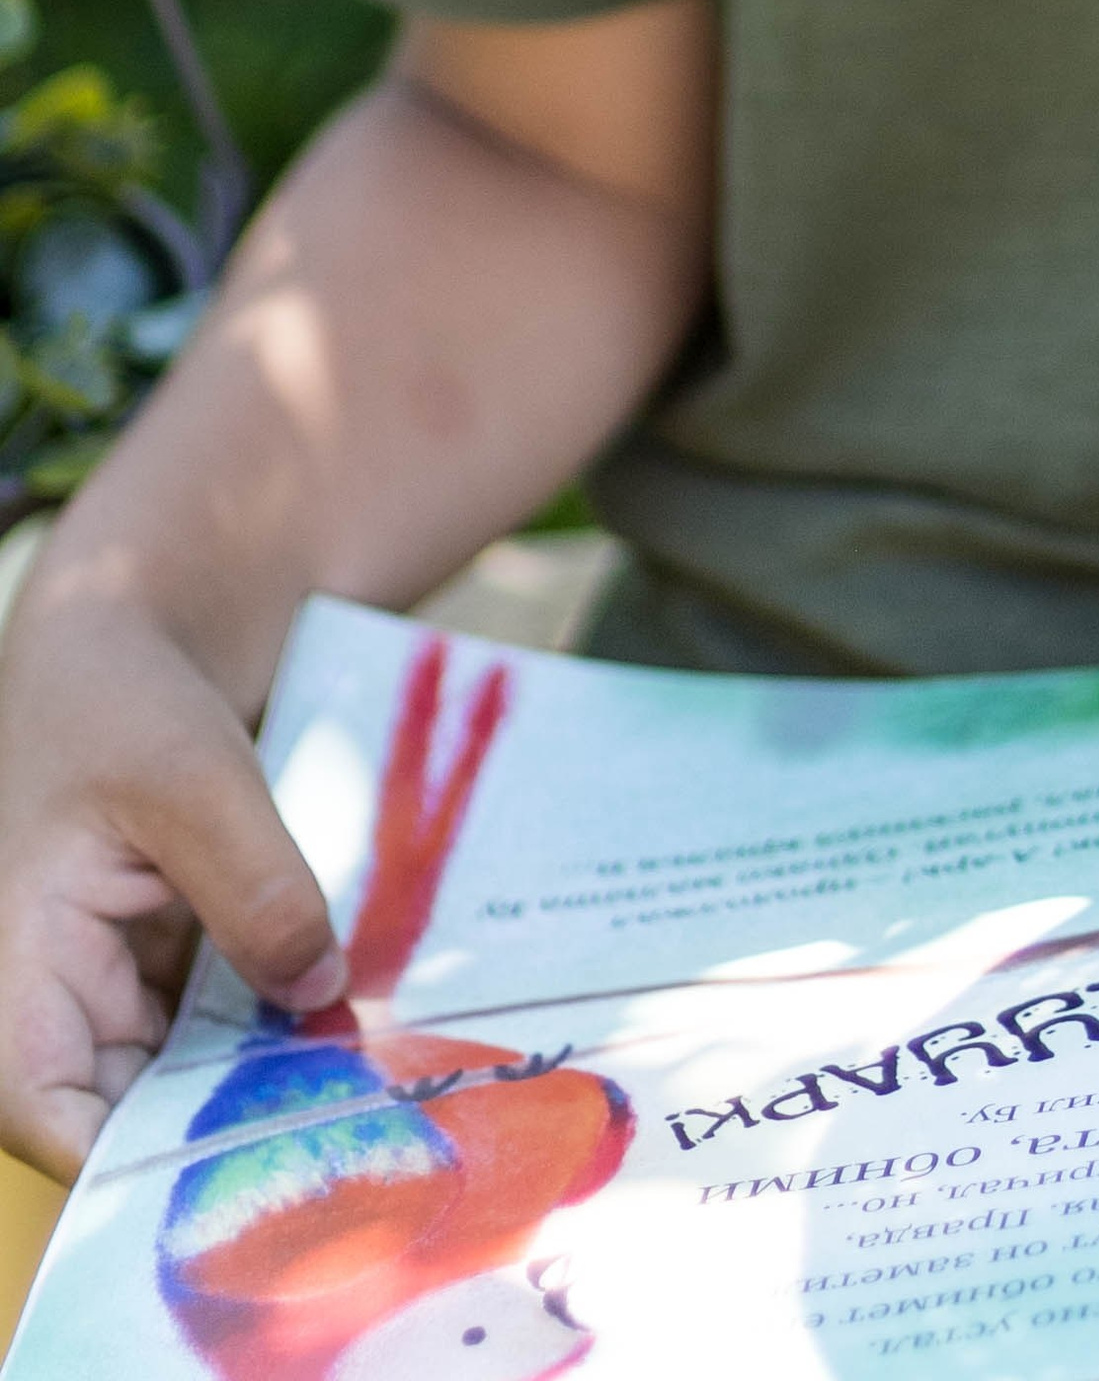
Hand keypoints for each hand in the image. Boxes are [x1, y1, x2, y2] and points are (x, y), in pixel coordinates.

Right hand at [0, 579, 343, 1179]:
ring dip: (257, 1079)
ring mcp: (100, 992)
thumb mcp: (198, 780)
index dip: (146, 1160)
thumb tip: (317, 999)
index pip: (56, 1122)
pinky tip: (342, 1024)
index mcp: (13, 974)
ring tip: (363, 1077)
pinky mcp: (152, 974)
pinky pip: (207, 1033)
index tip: (265, 1153)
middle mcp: (44, 1002)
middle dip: (229, 1122)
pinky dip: (265, 1031)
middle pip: (126, 1114)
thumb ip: (256, 890)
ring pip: (176, 1080)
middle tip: (351, 1118)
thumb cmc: (124, 699)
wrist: (122, 639)